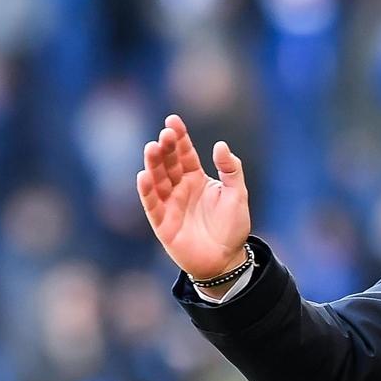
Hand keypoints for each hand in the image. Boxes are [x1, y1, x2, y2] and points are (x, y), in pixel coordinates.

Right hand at [137, 114, 250, 279]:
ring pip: (158, 180)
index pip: (185, 154)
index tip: (172, 120)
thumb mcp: (237, 195)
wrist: (227, 260)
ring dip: (153, 165)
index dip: (179, 137)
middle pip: (169, 164)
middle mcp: (180, 188)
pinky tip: (143, 175)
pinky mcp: (162, 224)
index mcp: (196, 178)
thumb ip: (231, 170)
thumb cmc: (232, 227)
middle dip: (166, 148)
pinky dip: (146, 191)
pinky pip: (152, 205)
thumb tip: (220, 144)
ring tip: (152, 148)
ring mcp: (170, 205)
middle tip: (165, 134)